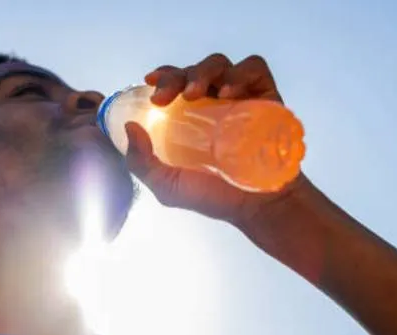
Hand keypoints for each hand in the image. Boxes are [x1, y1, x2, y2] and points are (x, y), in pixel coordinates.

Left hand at [125, 53, 309, 227]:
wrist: (260, 208)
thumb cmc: (215, 198)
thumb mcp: (168, 186)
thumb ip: (142, 162)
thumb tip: (130, 127)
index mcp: (189, 119)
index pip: (174, 85)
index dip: (162, 77)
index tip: (149, 83)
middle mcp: (213, 104)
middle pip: (192, 71)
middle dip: (175, 77)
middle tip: (166, 98)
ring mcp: (241, 98)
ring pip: (219, 65)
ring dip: (202, 72)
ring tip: (195, 95)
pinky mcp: (267, 97)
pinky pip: (254, 69)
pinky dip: (240, 73)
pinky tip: (228, 93)